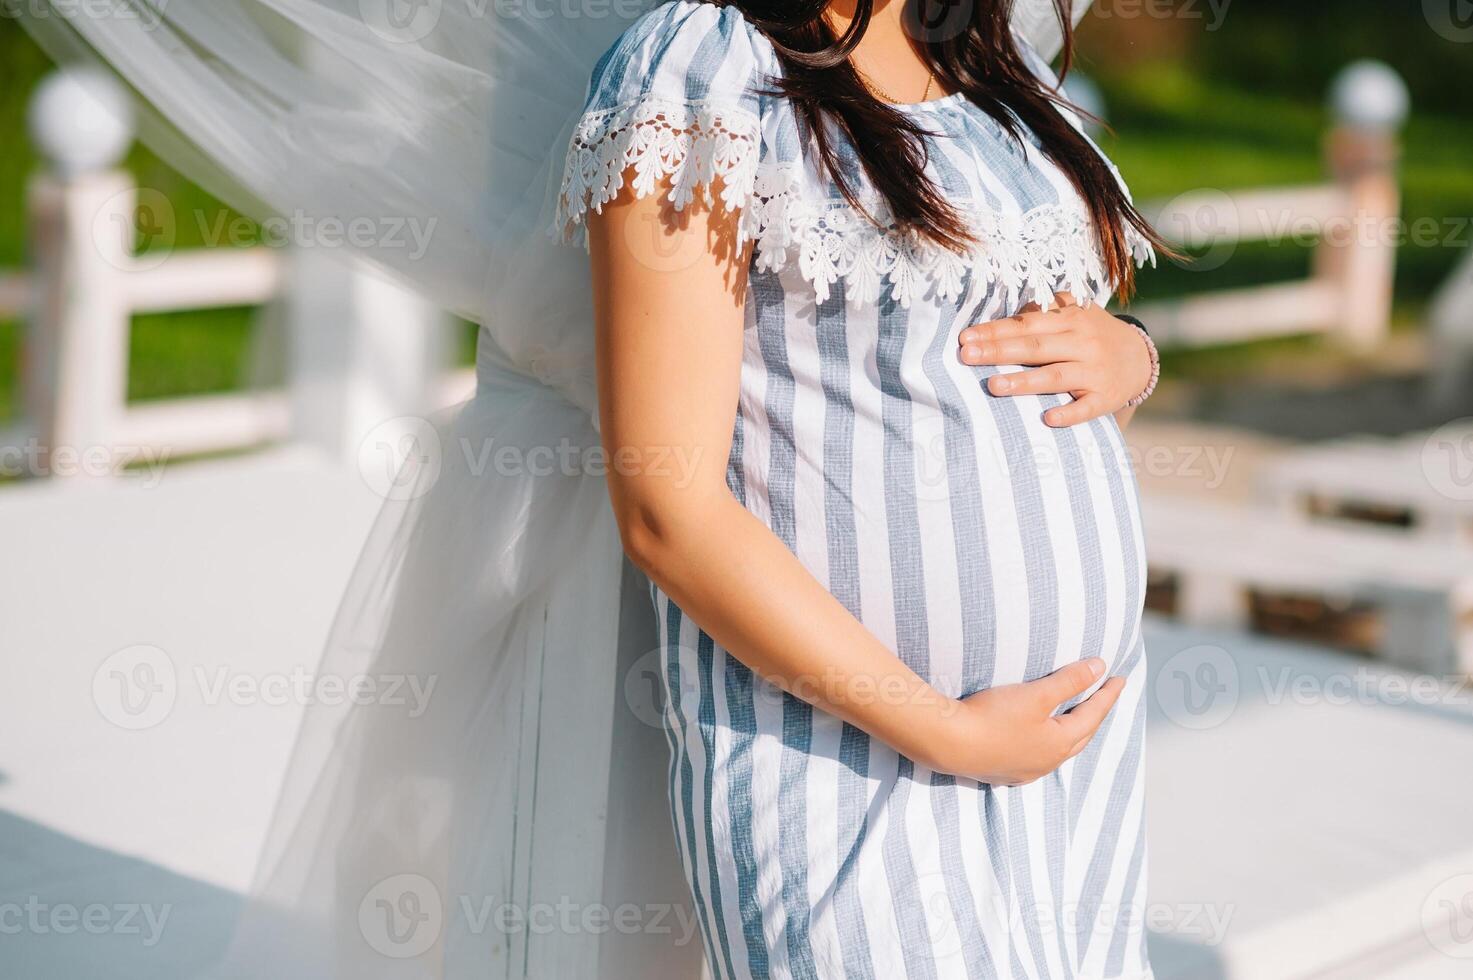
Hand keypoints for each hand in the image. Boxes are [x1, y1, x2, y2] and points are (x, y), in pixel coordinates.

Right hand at [923, 658, 1125, 785]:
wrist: (948, 743)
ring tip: (1076, 717)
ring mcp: (1024, 771)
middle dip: (1094, 714)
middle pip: (1080, 735)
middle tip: (1104, 697)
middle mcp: (1046, 762)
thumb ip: (1069, 681)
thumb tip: (1099, 668)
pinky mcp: (1003, 772)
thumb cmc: (992, 716)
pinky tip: (1039, 741)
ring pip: (1059, 750)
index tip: (1120, 677)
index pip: (1093, 714)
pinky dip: (1047, 744)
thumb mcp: (1035, 694)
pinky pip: (1037, 758)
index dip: (1107, 694)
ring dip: (1071, 731)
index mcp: (1059, 743)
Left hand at [957, 292, 1152, 426]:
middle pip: (1036, 347)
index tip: (965, 338)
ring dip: (1024, 381)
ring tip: (993, 386)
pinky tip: (1047, 420)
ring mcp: (1095, 371)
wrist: (1140, 357)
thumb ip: (1042, 312)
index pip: (1026, 325)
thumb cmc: (1091, 334)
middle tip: (966, 357)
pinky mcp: (1106, 397)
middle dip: (999, 351)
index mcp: (1070, 320)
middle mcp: (1083, 343)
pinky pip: (1086, 408)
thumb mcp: (1074, 314)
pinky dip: (1068, 414)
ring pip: (1056, 376)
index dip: (995, 331)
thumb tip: (1003, 318)